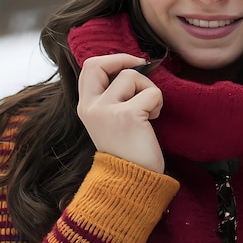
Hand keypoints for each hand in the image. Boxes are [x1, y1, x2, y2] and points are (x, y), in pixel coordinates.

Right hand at [77, 54, 164, 172]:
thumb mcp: (109, 121)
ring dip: (148, 89)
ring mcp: (106, 110)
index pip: (89, 68)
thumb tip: (131, 67)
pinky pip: (151, 92)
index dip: (112, 60)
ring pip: (131, 75)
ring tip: (148, 111)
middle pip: (98, 64)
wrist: (130, 183)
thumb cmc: (127, 150)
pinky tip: (152, 120)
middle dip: (124, 59)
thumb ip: (111, 97)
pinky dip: (157, 103)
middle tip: (142, 66)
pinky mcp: (126, 115)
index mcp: (85, 107)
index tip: (132, 64)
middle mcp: (90, 107)